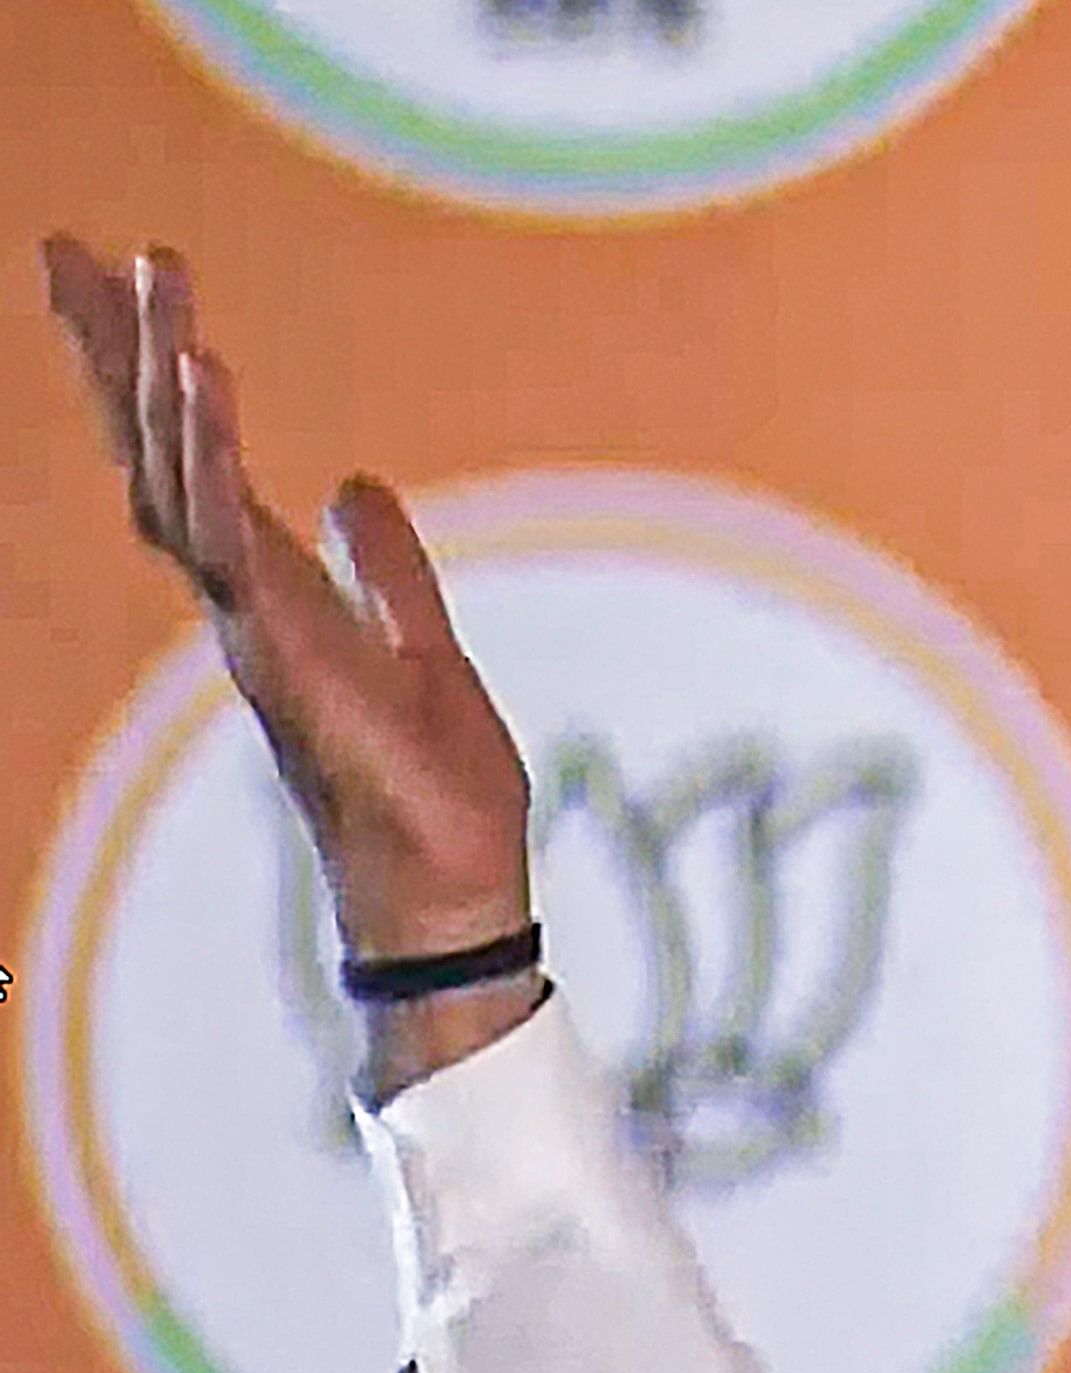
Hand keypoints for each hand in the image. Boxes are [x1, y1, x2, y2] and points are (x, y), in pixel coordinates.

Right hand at [43, 234, 542, 1090]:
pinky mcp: (281, 649)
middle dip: (110, 350)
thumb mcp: (424, 649)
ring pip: (180, 477)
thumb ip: (390, 572)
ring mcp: (249, 624)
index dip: (149, 376)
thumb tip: (356, 488)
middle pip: (154, 451)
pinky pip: (227, 534)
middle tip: (74, 246)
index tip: (119, 281)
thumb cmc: (437, 790)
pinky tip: (202, 379)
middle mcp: (238, 599)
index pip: (192, 462)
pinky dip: (211, 454)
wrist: (455, 886)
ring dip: (161, 378)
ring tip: (154, 282)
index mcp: (269, 589)